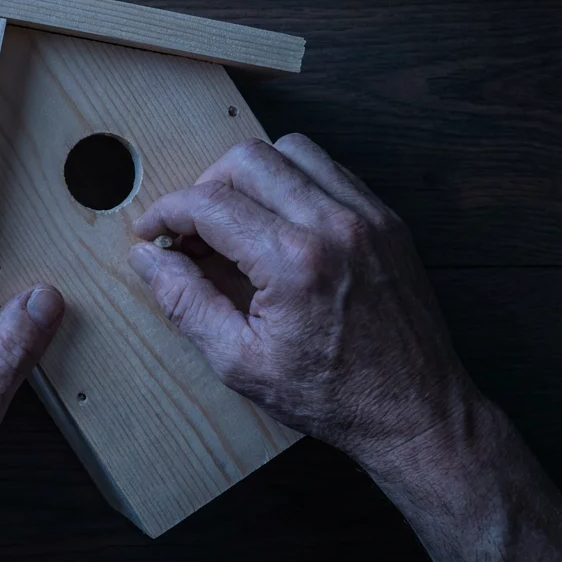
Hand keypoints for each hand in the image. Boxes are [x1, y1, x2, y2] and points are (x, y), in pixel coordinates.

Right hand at [128, 134, 472, 462]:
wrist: (414, 411)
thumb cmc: (330, 394)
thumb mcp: (238, 361)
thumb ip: (185, 301)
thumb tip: (147, 257)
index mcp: (293, 262)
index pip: (209, 203)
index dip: (166, 213)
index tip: (152, 234)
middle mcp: (333, 225)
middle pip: (246, 160)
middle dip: (203, 187)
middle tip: (191, 230)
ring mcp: (367, 216)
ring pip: (289, 150)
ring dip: (249, 175)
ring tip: (235, 220)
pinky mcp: (386, 220)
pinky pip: (327, 169)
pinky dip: (291, 182)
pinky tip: (276, 222)